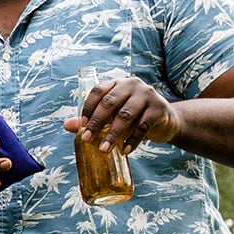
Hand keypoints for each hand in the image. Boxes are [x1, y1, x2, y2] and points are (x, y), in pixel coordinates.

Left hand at [64, 78, 179, 152]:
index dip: (88, 107)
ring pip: (126, 115)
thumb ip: (91, 119)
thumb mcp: (112, 116)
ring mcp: (148, 95)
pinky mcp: (159, 108)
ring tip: (104, 149)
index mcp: (117, 83)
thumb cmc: (134, 117)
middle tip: (87, 140)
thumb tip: (67, 125)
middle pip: (110, 103)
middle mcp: (132, 85)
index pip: (98, 90)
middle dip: (97, 123)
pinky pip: (143, 126)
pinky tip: (125, 150)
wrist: (166, 120)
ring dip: (113, 134)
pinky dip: (132, 139)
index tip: (81, 126)